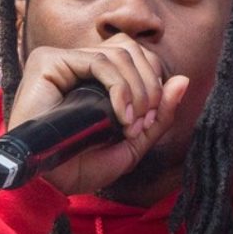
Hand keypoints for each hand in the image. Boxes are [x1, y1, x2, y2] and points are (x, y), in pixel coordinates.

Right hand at [7, 36, 189, 194]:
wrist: (49, 184)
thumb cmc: (82, 166)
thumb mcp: (133, 143)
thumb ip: (160, 115)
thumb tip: (183, 80)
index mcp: (100, 78)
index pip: (139, 57)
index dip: (155, 83)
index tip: (150, 120)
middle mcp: (81, 65)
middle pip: (133, 49)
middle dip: (150, 84)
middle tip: (144, 120)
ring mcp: (64, 60)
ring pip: (119, 53)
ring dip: (136, 89)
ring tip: (130, 122)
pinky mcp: (49, 61)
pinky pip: (98, 61)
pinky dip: (118, 87)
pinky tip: (119, 114)